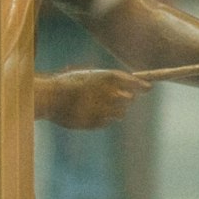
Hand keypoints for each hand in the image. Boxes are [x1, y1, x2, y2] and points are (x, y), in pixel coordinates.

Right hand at [36, 68, 150, 128]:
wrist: (50, 97)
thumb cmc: (68, 83)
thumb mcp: (89, 75)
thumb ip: (110, 80)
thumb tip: (135, 84)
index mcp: (107, 78)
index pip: (133, 83)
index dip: (142, 86)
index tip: (148, 89)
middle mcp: (109, 93)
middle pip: (129, 99)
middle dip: (125, 98)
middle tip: (113, 97)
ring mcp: (104, 109)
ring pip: (120, 113)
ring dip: (114, 110)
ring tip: (96, 104)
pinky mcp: (97, 122)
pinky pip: (107, 122)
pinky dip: (102, 118)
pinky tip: (88, 112)